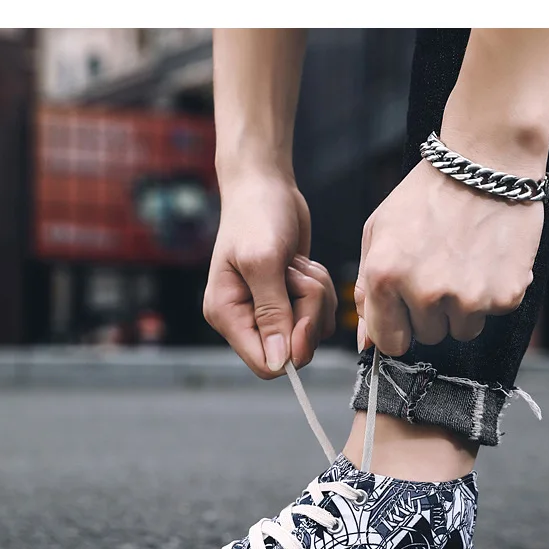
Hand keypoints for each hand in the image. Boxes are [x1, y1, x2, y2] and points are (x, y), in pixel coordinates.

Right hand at [203, 172, 336, 378]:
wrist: (265, 185)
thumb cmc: (256, 215)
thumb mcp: (263, 262)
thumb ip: (271, 314)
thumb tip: (279, 363)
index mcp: (227, 315)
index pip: (264, 364)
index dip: (291, 350)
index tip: (302, 317)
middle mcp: (247, 318)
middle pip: (295, 349)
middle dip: (307, 312)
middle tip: (297, 276)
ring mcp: (270, 310)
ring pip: (312, 330)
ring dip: (316, 296)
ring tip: (296, 265)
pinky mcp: (291, 300)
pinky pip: (320, 312)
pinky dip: (321, 288)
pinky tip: (302, 265)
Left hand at [355, 157, 543, 355]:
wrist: (486, 162)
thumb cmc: (428, 194)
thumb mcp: (378, 232)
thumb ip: (366, 290)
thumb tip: (367, 342)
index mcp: (386, 276)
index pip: (388, 342)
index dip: (398, 327)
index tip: (406, 312)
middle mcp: (425, 292)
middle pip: (427, 337)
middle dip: (431, 312)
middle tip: (441, 269)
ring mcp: (468, 297)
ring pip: (462, 330)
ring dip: (462, 307)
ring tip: (464, 263)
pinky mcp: (505, 295)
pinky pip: (492, 314)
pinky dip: (491, 293)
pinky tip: (487, 260)